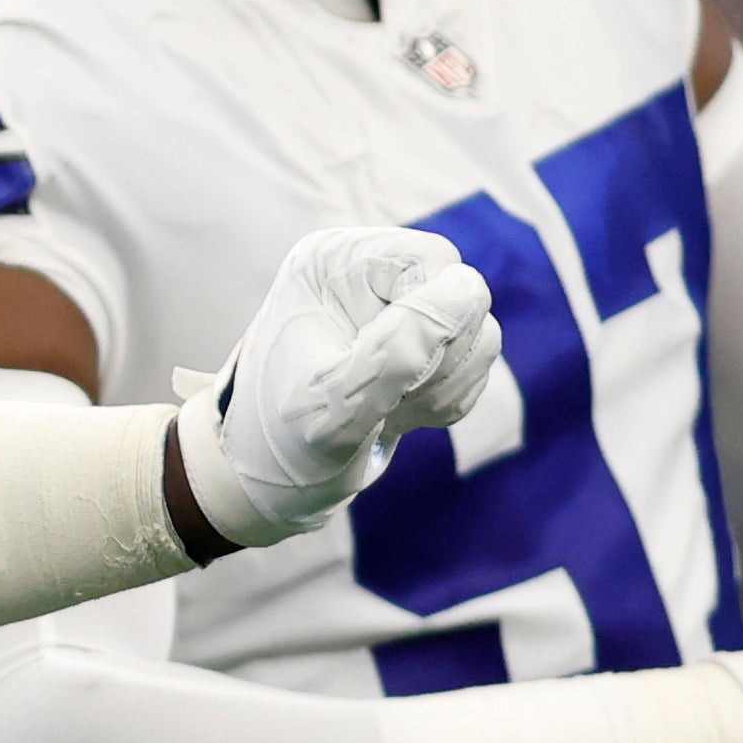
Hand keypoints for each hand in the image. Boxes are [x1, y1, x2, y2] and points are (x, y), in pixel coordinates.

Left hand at [175, 226, 498, 545]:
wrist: (263, 481)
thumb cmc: (279, 442)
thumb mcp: (331, 407)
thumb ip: (396, 353)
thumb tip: (466, 290)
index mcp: (334, 262)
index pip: (432, 262)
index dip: (432, 324)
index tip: (394, 379)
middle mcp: (369, 269)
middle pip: (464, 294)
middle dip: (438, 363)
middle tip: (384, 405)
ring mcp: (398, 304)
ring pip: (479, 332)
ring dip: (442, 388)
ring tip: (384, 413)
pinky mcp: (421, 340)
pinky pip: (474, 363)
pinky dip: (444, 400)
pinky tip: (396, 415)